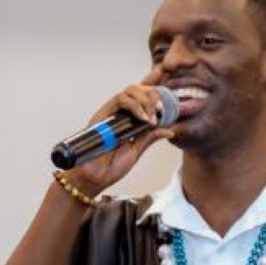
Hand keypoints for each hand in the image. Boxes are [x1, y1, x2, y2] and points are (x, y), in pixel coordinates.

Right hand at [59, 70, 173, 195]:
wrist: (95, 178)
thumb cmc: (111, 166)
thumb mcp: (137, 150)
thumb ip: (150, 137)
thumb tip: (170, 130)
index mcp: (128, 120)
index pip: (141, 97)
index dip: (152, 87)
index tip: (164, 86)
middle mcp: (119, 113)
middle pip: (137, 89)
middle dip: (152, 95)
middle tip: (161, 110)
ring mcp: (110, 113)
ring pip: (129, 91)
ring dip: (145, 100)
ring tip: (151, 117)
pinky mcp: (102, 115)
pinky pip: (119, 99)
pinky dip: (134, 105)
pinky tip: (142, 118)